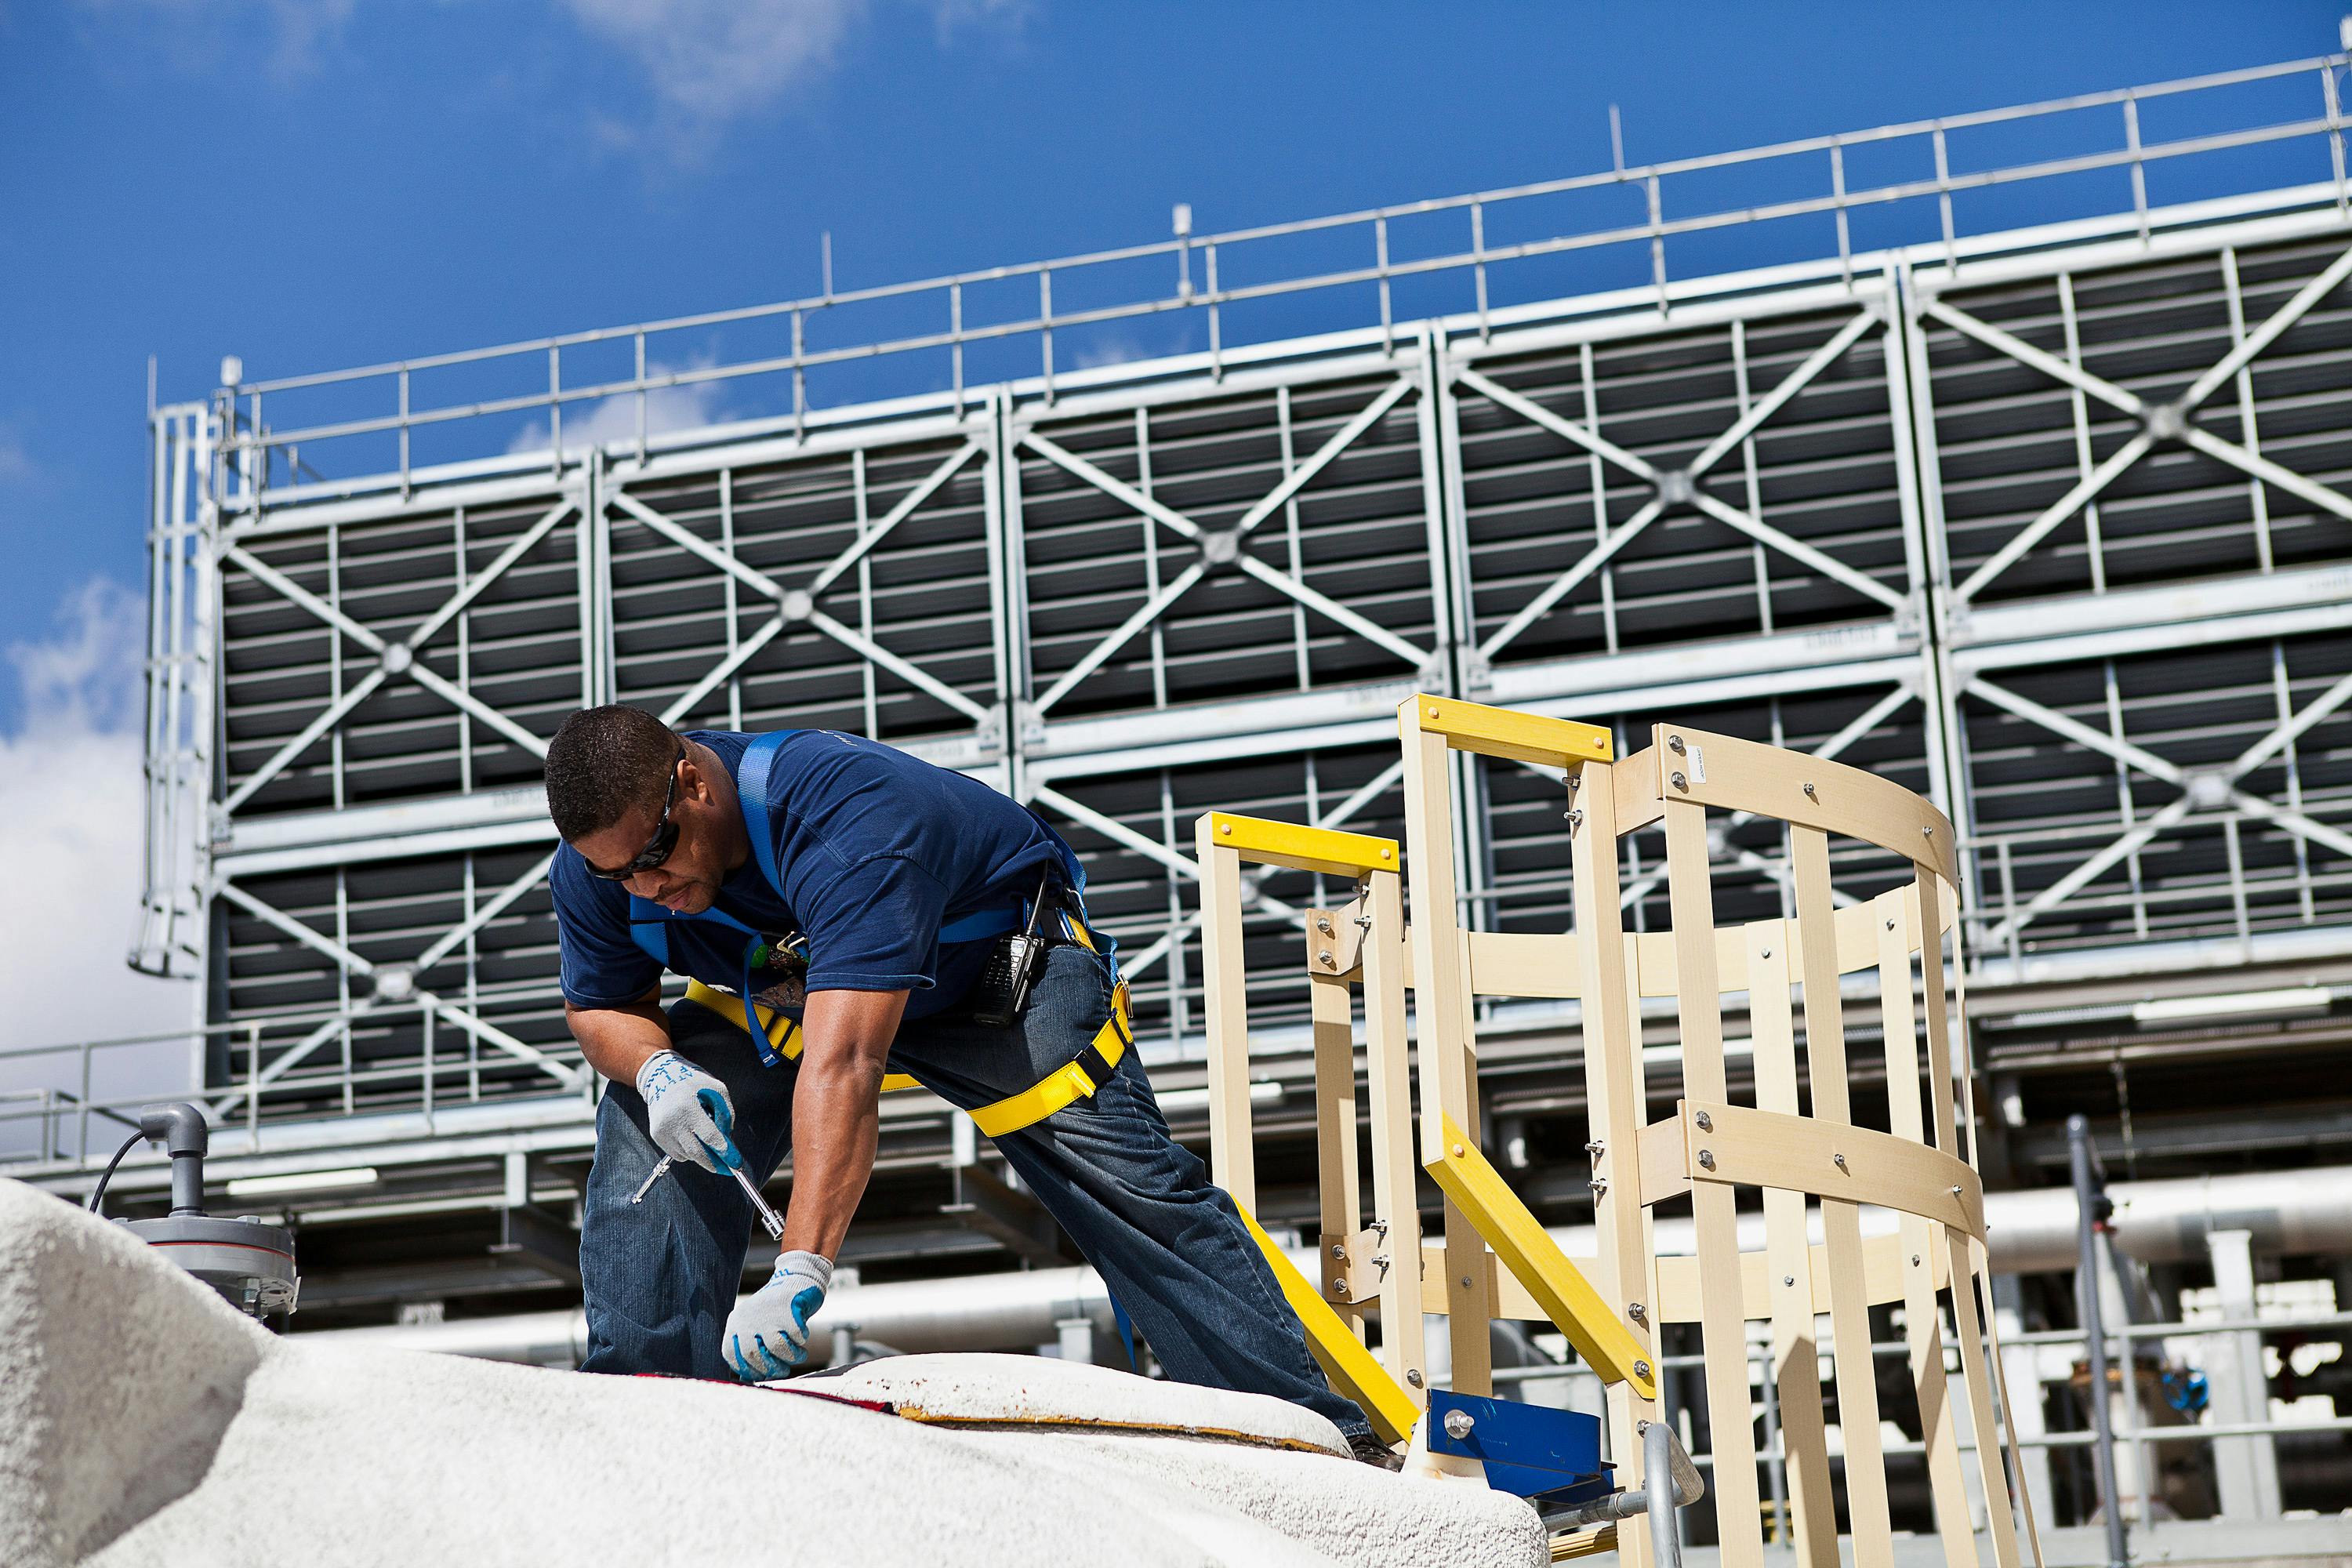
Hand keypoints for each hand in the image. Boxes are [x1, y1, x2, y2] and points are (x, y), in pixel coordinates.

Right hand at [635, 1051, 740, 1172]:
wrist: (661, 1078)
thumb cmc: (692, 1082)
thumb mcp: (716, 1089)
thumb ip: (726, 1113)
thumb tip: (728, 1140)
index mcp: (689, 1107)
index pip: (709, 1136)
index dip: (724, 1152)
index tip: (735, 1163)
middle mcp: (673, 1121)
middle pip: (697, 1153)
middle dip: (714, 1164)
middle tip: (727, 1168)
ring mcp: (662, 1131)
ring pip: (689, 1155)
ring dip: (702, 1153)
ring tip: (703, 1135)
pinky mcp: (656, 1136)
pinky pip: (678, 1153)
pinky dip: (688, 1150)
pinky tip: (690, 1133)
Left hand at [725, 1251, 832, 1379]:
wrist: (797, 1279)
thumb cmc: (776, 1311)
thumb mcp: (756, 1327)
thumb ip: (751, 1350)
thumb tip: (747, 1379)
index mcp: (736, 1322)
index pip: (732, 1356)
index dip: (748, 1370)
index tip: (763, 1374)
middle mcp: (748, 1317)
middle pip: (755, 1355)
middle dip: (773, 1369)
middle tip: (784, 1370)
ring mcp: (768, 1312)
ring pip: (777, 1347)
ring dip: (792, 1357)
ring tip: (799, 1355)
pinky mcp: (788, 1308)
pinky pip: (796, 1336)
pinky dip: (801, 1341)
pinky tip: (802, 1337)